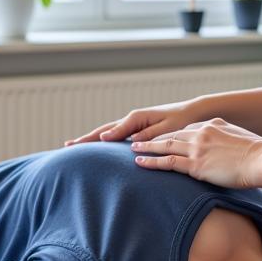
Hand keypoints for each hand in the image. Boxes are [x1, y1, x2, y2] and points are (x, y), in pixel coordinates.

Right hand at [64, 99, 200, 146]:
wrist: (194, 113)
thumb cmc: (183, 121)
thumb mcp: (166, 129)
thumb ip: (147, 135)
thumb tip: (129, 142)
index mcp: (137, 118)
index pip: (111, 131)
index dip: (94, 139)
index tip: (78, 146)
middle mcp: (132, 120)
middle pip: (104, 131)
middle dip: (86, 138)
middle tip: (67, 146)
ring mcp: (134, 124)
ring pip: (108, 132)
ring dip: (92, 139)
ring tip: (75, 145)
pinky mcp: (138, 130)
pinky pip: (117, 135)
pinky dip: (105, 140)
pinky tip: (98, 147)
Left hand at [130, 118, 261, 189]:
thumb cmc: (258, 153)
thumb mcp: (240, 138)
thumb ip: (226, 137)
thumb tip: (223, 147)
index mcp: (212, 125)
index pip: (186, 130)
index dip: (171, 134)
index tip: (160, 138)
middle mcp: (201, 133)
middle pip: (171, 135)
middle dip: (153, 138)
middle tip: (138, 141)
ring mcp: (197, 149)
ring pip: (165, 146)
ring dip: (147, 148)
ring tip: (133, 150)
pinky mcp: (196, 165)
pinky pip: (168, 163)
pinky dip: (152, 162)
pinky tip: (140, 163)